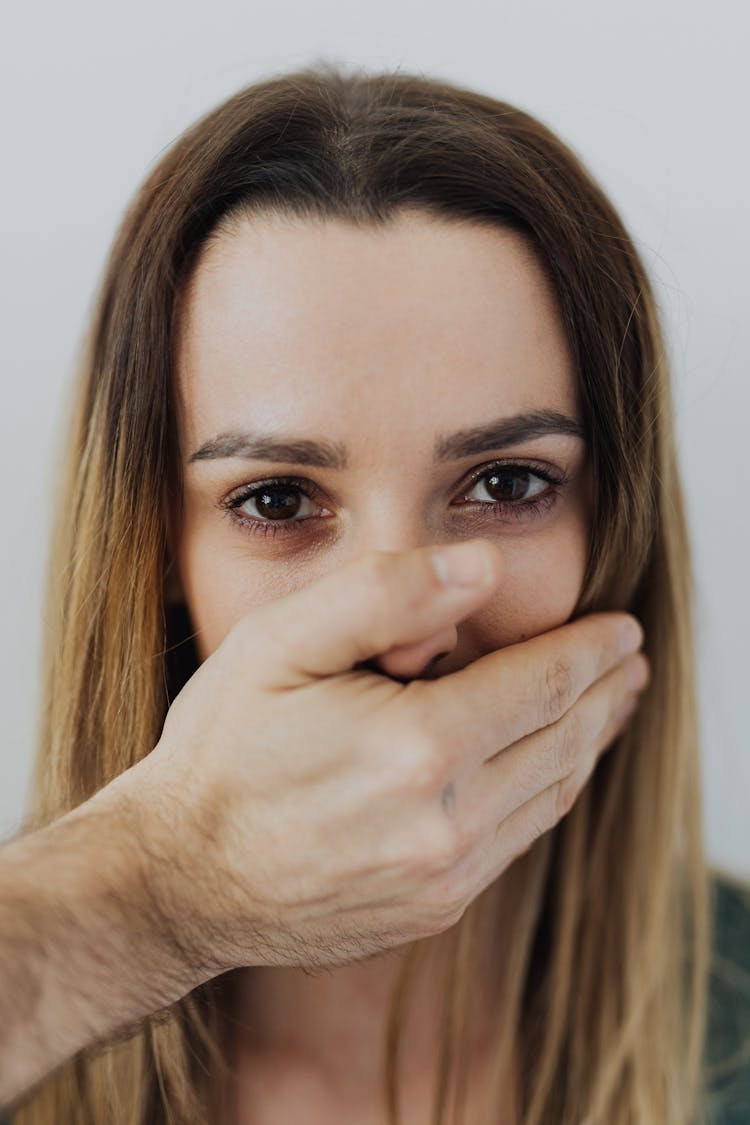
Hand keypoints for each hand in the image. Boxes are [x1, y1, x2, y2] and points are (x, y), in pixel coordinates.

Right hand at [120, 538, 647, 979]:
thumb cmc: (222, 750)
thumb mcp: (280, 644)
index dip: (589, 649)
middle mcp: (445, 824)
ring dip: (587, 744)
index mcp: (416, 748)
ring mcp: (444, 879)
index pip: (540, 684)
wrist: (177, 879)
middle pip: (560, 742)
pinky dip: (547, 793)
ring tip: (609, 705)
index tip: (621, 627)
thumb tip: (481, 568)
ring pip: (549, 796)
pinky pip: (517, 841)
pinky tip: (548, 767)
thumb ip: (385, 595)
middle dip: (604, 694)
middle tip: (631, 661)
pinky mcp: (433, 911)